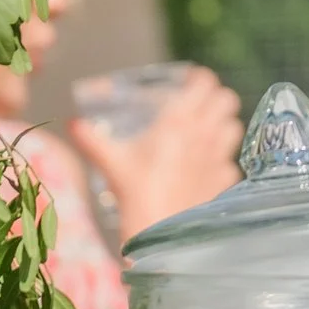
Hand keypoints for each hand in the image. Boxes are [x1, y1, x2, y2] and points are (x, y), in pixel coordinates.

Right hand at [68, 65, 241, 237]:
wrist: (158, 229)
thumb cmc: (134, 190)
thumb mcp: (110, 160)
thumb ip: (90, 139)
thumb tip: (73, 124)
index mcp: (179, 120)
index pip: (205, 83)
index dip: (200, 79)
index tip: (191, 82)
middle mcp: (205, 134)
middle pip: (227, 99)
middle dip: (216, 98)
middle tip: (201, 105)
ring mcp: (219, 157)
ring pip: (235, 127)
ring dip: (224, 125)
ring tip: (208, 131)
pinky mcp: (225, 180)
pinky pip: (232, 161)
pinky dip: (223, 160)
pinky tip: (208, 167)